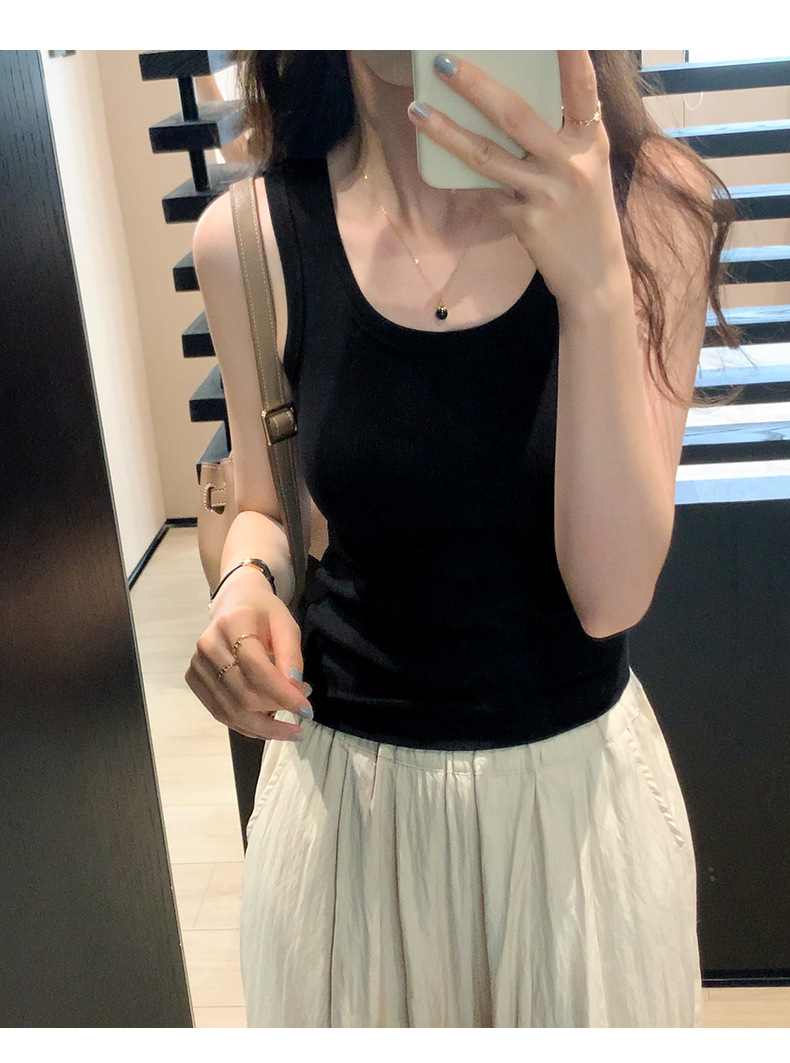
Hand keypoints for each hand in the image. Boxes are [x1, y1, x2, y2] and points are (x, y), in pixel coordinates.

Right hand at [185, 570, 311, 740]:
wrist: (234, 605)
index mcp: (232, 624)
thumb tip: (295, 689)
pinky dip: (246, 726)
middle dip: (276, 712)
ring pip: (230, 711)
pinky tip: (266, 727)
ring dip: (263, 727)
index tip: (307, 711)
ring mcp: (197, 664)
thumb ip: (291, 655)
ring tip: (288, 730)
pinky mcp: (194, 679)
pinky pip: (220, 713)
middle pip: (243, 695)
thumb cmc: (264, 614)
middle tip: (301, 717)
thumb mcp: (286, 624)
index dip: (283, 694)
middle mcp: (208, 646)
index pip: (257, 669)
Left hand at [407, 51, 630, 307]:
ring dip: (447, 131)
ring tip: (417, 110)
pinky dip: (459, 180)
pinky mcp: (527, 221)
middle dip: (477, 85)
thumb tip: (512, 101)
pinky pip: (484, 193)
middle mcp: (572, 163)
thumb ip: (562, 135)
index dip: (570, 56)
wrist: (595, 276)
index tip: (556, 29)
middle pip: (517, 116)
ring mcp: (547, 193)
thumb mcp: (588, 168)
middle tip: (444, 62)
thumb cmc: (586, 214)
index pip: (582, 88)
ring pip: (488, 156)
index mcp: (592, 141)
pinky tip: (433, 167)